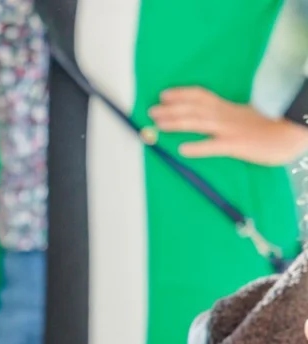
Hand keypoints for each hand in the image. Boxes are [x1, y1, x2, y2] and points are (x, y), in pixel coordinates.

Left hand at [149, 87, 307, 164]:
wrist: (293, 131)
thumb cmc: (270, 127)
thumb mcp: (245, 117)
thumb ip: (227, 118)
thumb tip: (206, 123)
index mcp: (228, 108)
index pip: (201, 96)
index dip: (181, 94)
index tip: (163, 94)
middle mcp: (226, 115)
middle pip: (194, 108)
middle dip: (170, 109)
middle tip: (151, 111)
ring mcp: (230, 129)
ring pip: (199, 123)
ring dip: (176, 123)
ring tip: (158, 125)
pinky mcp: (237, 145)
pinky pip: (214, 146)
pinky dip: (198, 147)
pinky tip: (182, 150)